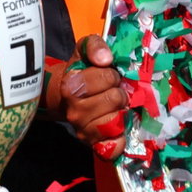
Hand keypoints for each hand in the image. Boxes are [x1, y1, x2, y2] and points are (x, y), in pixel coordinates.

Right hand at [45, 35, 126, 157]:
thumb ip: (94, 46)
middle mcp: (74, 110)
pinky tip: (119, 127)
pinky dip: (121, 138)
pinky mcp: (93, 145)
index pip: (107, 77)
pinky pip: (114, 145)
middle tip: (113, 91)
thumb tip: (105, 58)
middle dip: (119, 92)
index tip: (108, 75)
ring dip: (122, 111)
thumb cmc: (83, 72)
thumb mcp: (85, 51)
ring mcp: (83, 130)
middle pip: (115, 99)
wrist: (69, 97)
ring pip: (117, 120)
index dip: (112, 75)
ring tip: (115, 106)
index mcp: (71, 85)